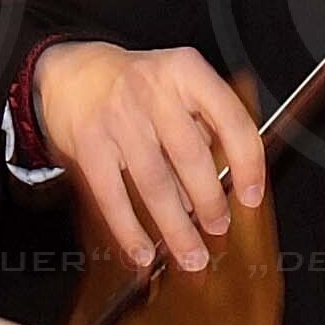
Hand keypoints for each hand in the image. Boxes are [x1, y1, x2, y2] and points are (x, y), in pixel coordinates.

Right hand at [32, 40, 266, 280]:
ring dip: (175, 227)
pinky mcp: (89, 145)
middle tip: (218, 228)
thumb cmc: (133, 84)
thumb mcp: (177, 86)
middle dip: (210, 202)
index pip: (231, 120)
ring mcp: (118, 118)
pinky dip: (129, 231)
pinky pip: (113, 196)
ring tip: (190, 253)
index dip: (248, 164)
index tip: (252, 196)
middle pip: (191, 156)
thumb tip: (221, 188)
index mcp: (186, 73)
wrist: (72, 71)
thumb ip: (202, 127)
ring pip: (155, 183)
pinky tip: (142, 252)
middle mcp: (153, 91)